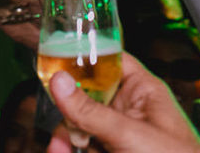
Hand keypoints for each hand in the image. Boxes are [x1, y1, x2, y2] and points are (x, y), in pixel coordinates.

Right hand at [46, 52, 199, 152]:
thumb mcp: (129, 134)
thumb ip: (91, 110)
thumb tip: (59, 82)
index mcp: (143, 90)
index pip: (109, 59)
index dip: (83, 57)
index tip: (56, 61)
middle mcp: (130, 107)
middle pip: (87, 94)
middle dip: (67, 108)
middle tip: (59, 121)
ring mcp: (121, 132)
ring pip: (81, 122)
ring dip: (66, 135)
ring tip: (59, 148)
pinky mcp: (113, 151)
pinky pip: (85, 143)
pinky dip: (71, 147)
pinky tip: (63, 151)